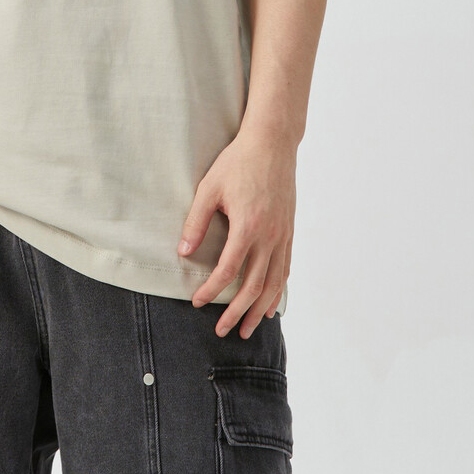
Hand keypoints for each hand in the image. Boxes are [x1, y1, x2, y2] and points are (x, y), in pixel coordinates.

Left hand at [178, 124, 296, 337]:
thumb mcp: (210, 188)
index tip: (198, 302)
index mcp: (248, 226)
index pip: (228, 270)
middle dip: (237, 312)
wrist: (272, 143)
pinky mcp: (290, 231)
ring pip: (274, 283)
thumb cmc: (237, 162)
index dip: (211, 290)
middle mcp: (269, 236)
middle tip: (222, 331)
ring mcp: (283, 235)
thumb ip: (196, 222)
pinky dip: (278, 290)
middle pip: (253, 286)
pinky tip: (269, 303)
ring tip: (247, 328)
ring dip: (259, 309)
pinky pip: (285, 268)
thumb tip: (183, 252)